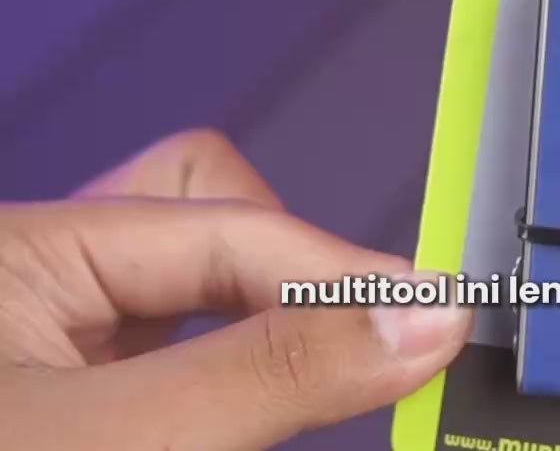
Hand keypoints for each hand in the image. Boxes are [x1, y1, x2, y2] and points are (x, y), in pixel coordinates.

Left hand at [0, 130, 470, 449]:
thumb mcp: (116, 446)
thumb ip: (274, 372)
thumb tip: (423, 317)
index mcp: (26, 249)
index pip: (226, 223)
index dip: (336, 269)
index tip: (436, 318)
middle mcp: (39, 278)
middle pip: (200, 213)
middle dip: (283, 267)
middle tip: (355, 333)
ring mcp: (56, 340)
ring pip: (190, 281)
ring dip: (259, 315)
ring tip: (315, 357)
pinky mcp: (78, 403)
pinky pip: (174, 348)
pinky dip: (227, 374)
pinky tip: (244, 406)